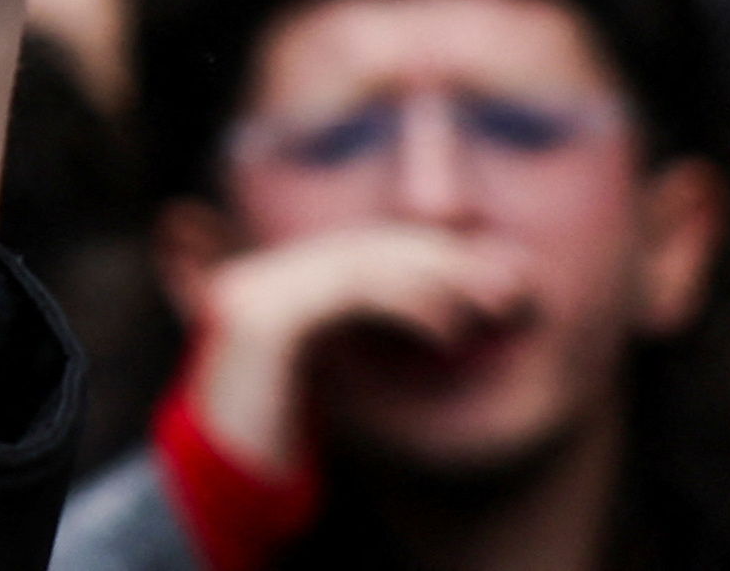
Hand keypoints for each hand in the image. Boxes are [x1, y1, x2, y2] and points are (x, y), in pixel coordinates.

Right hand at [194, 225, 535, 473]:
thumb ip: (354, 333)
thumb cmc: (280, 441)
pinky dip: (405, 305)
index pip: (351, 250)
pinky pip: (348, 294)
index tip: (481, 272)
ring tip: (487, 308)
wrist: (224, 481)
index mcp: (261, 285)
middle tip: (505, 286)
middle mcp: (249, 278)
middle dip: (438, 261)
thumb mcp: (323, 376)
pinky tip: (444, 329)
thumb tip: (437, 307)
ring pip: (358, 264)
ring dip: (434, 282)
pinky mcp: (263, 321)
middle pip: (358, 248)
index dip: (420, 254)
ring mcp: (250, 294)